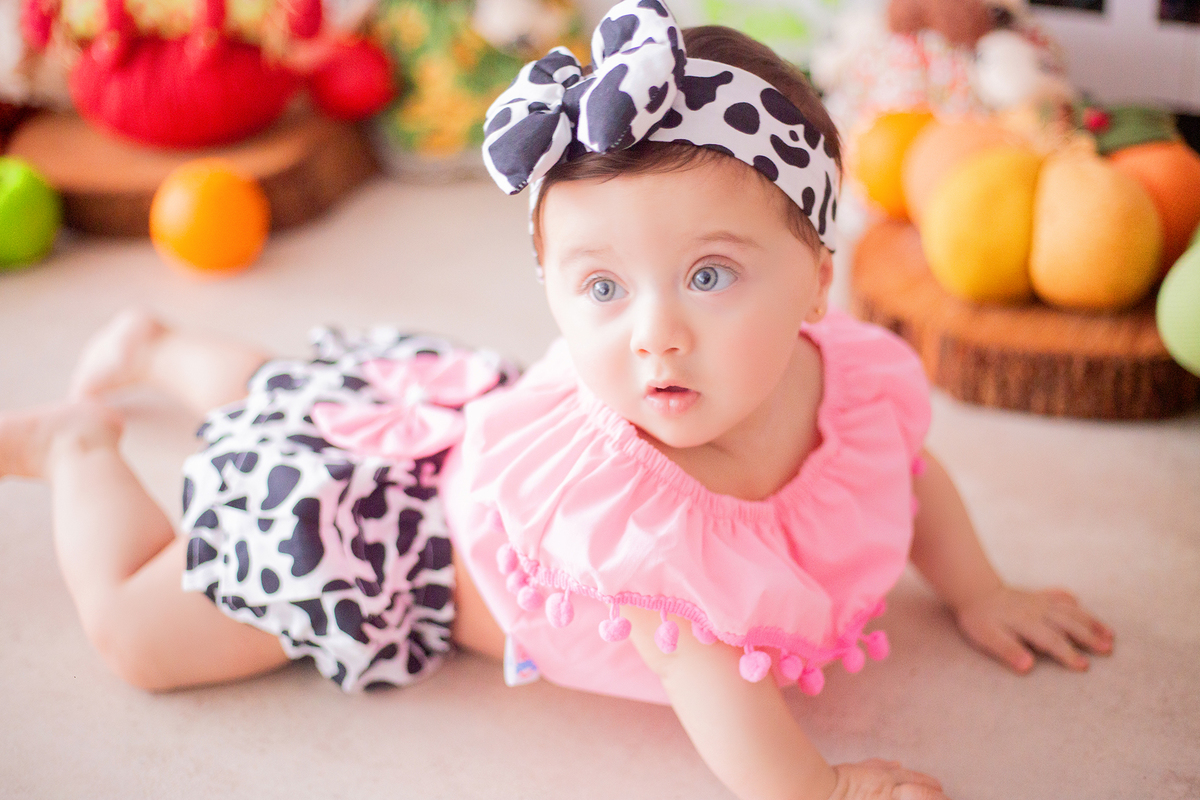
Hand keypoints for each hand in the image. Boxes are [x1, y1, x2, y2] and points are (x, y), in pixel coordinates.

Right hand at [829, 759, 947, 799]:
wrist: (828, 790)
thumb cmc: (843, 777)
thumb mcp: (864, 767)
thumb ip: (882, 765)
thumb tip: (898, 764)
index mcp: (887, 775)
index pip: (916, 779)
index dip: (930, 784)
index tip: (939, 787)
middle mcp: (891, 789)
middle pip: (921, 792)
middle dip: (936, 795)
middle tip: (947, 797)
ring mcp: (887, 799)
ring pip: (916, 798)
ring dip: (929, 798)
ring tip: (942, 799)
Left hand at [955, 585, 1113, 672]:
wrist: (972, 591)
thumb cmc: (979, 619)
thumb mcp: (987, 637)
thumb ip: (1007, 650)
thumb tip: (1028, 666)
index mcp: (1026, 622)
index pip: (1051, 640)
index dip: (1068, 654)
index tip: (1084, 667)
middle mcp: (1037, 610)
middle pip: (1068, 623)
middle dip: (1089, 636)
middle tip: (1108, 649)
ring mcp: (1039, 601)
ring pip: (1069, 610)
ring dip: (1089, 621)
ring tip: (1109, 633)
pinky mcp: (1036, 596)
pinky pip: (1057, 596)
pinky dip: (1068, 599)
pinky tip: (1078, 602)